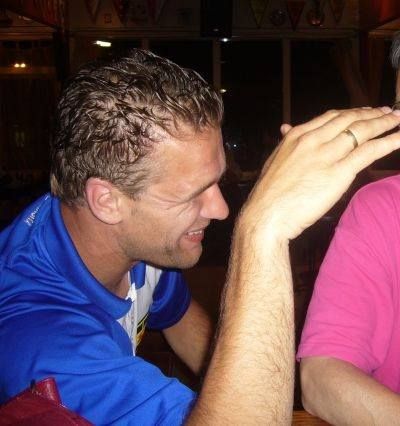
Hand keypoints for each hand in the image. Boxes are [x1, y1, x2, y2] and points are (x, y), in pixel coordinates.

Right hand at [242, 107, 399, 239]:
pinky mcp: (340, 172)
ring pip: (362, 131)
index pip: (330, 117)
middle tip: (387, 111)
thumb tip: (286, 128)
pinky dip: (389, 141)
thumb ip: (285, 143)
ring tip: (398, 118)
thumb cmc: (268, 194)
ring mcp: (327, 154)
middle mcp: (313, 139)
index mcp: (296, 136)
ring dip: (384, 122)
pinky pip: (369, 151)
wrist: (266, 214)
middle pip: (349, 120)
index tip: (363, 112)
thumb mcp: (275, 161)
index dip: (351, 113)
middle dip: (371, 113)